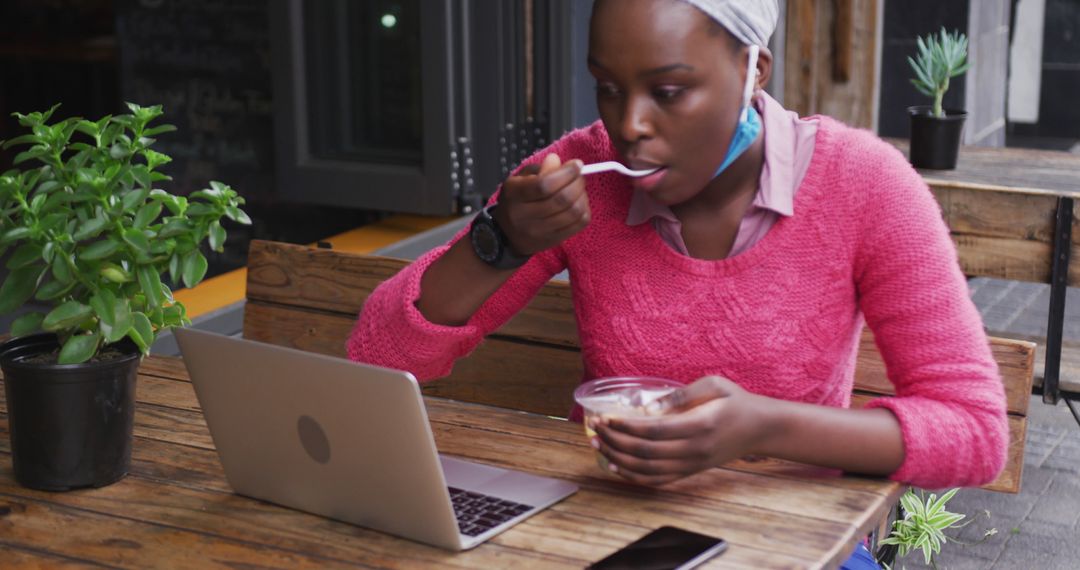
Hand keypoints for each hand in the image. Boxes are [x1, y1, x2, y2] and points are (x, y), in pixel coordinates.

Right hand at [495, 153, 589, 255]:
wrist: (508, 234)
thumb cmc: (517, 201)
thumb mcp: (521, 179)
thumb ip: (540, 169)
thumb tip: (557, 161)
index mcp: (515, 195)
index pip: (544, 185)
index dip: (566, 173)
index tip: (576, 165)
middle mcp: (525, 216)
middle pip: (561, 199)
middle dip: (577, 183)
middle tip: (579, 176)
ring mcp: (539, 232)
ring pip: (573, 212)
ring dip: (582, 196)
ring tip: (579, 189)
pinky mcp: (553, 240)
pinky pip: (579, 224)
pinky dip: (584, 210)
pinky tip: (579, 203)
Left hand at [591, 376, 772, 485]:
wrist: (760, 428)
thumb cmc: (736, 401)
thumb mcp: (713, 385)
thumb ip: (681, 395)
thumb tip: (648, 409)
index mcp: (701, 424)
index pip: (655, 430)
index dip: (626, 426)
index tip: (606, 418)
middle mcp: (696, 449)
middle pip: (646, 452)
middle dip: (615, 442)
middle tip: (594, 429)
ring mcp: (694, 464)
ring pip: (649, 470)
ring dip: (619, 459)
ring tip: (597, 446)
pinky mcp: (692, 472)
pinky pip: (658, 480)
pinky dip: (634, 476)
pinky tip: (616, 466)